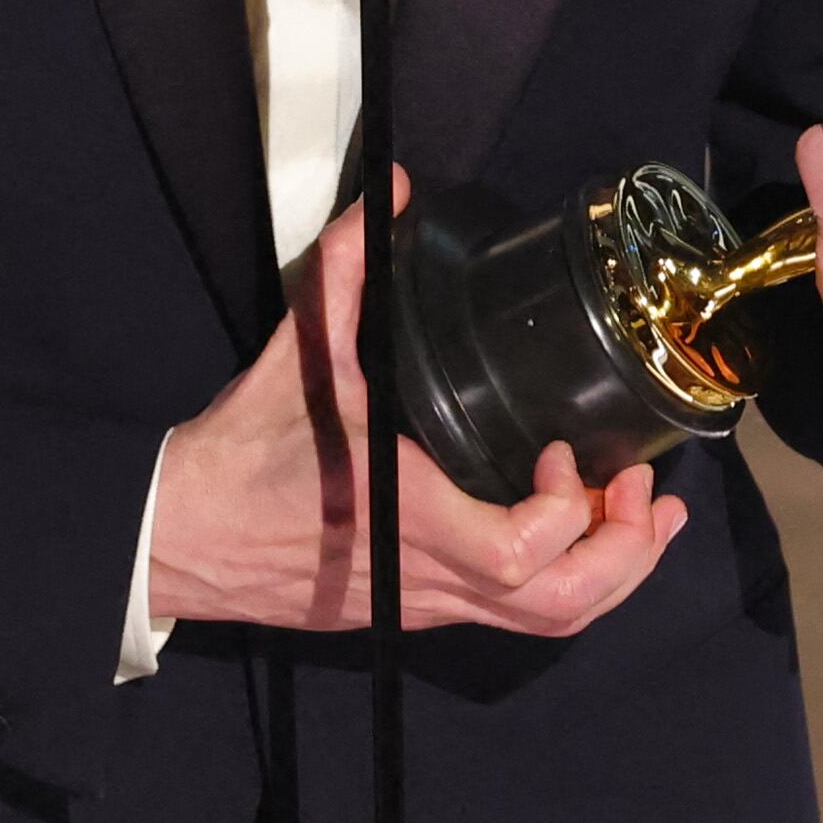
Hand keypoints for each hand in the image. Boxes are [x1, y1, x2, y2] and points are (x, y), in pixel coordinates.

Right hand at [146, 177, 685, 635]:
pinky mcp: (410, 612)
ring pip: (545, 627)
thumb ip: (348, 269)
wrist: (176, 534)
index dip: (571, 511)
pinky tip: (572, 536)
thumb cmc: (238, 457)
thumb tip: (388, 195)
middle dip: (626, 554)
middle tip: (646, 494)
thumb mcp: (299, 354)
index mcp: (407, 521)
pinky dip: (562, 583)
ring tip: (636, 518)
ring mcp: (420, 604)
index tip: (567, 453)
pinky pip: (512, 619)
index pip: (525, 553)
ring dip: (606, 575)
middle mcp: (424, 579)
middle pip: (561, 609)